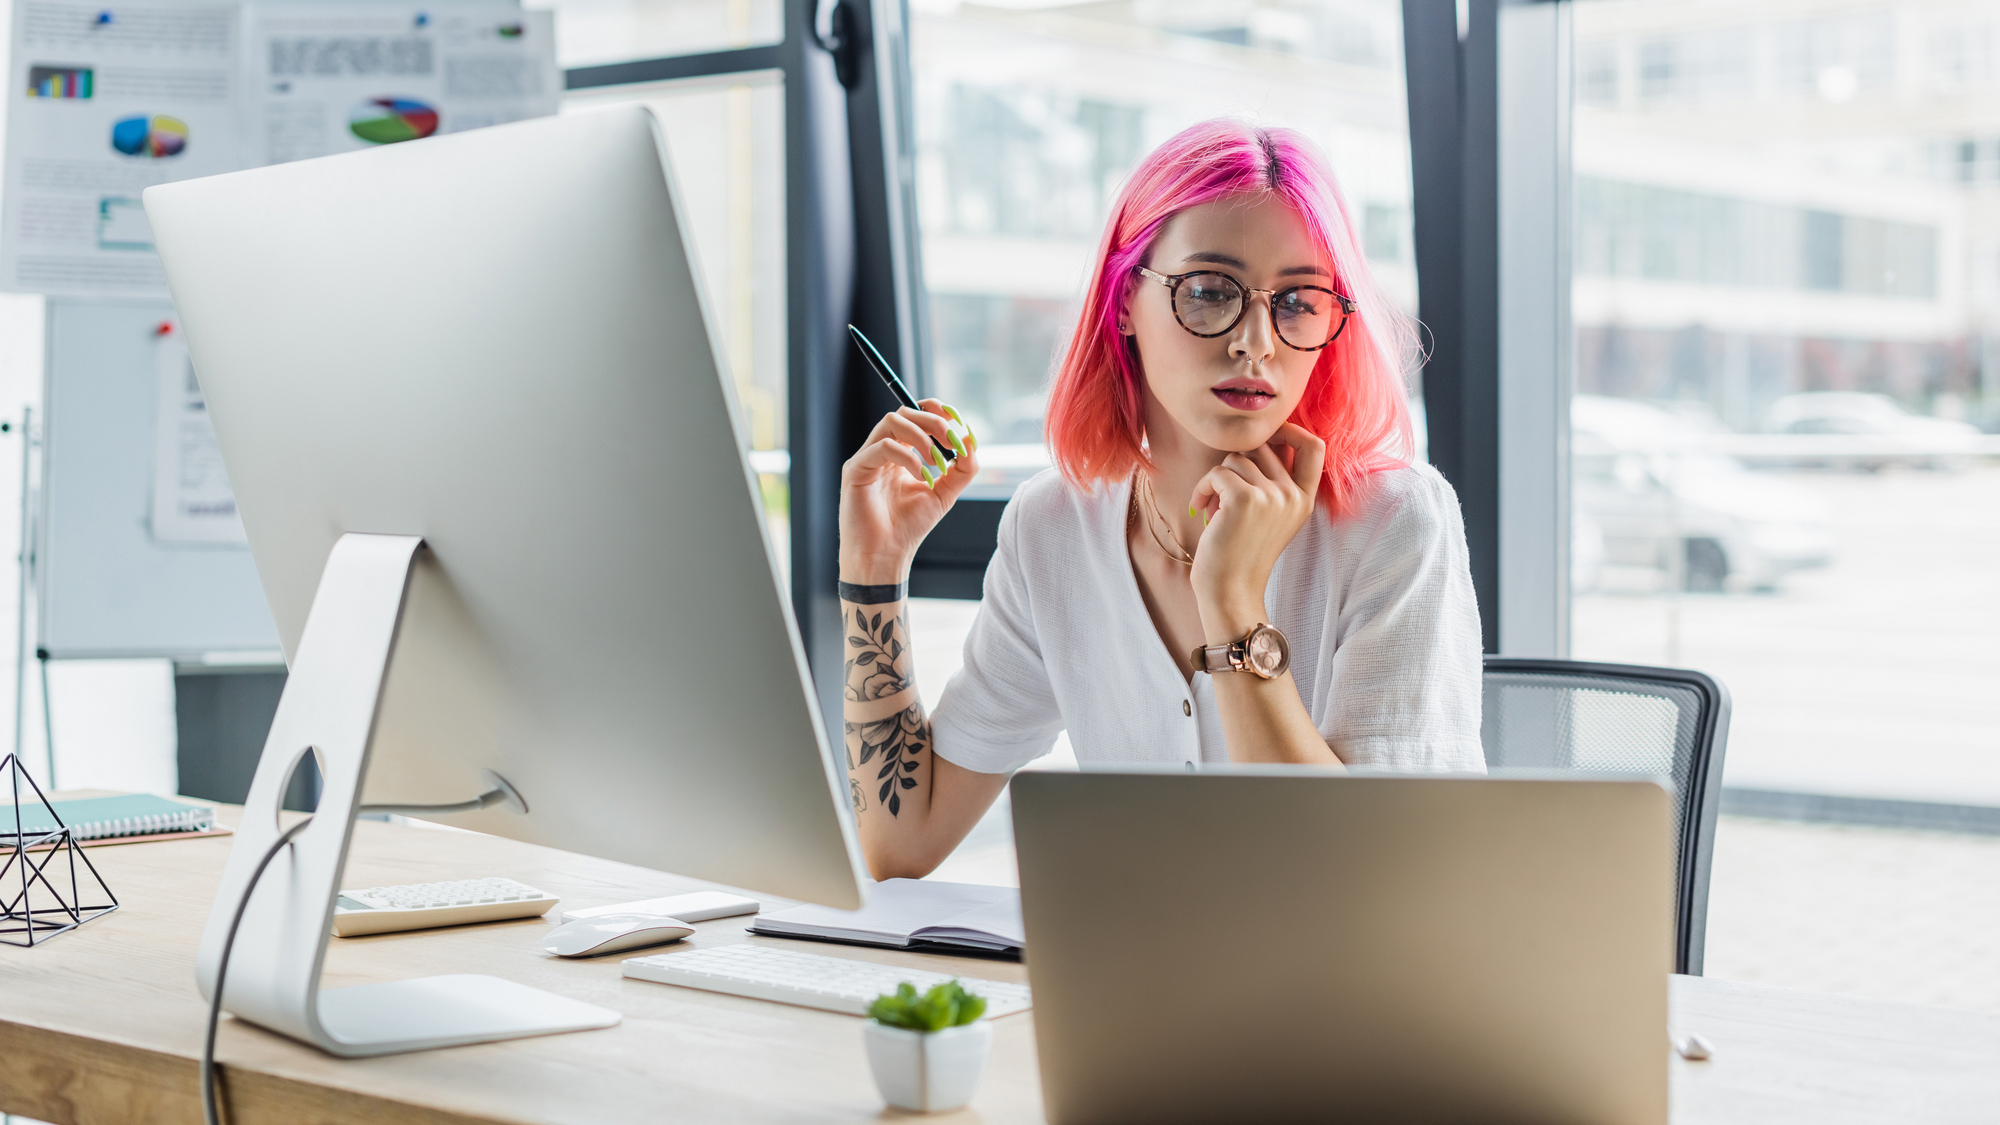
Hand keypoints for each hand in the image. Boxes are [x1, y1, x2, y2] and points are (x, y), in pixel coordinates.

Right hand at [839, 401, 979, 583]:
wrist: (885, 556)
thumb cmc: (909, 526)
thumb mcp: (944, 493)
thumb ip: (961, 469)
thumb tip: (972, 439)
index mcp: (900, 453)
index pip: (916, 416)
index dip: (937, 411)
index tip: (958, 421)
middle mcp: (882, 450)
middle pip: (905, 413)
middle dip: (933, 421)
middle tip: (952, 441)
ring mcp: (867, 458)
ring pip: (891, 422)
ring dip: (921, 436)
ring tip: (937, 462)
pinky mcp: (855, 470)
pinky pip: (881, 447)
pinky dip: (908, 458)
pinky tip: (922, 478)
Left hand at [1187, 422, 1326, 640]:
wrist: (1231, 592)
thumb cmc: (1241, 555)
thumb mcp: (1271, 518)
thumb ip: (1274, 483)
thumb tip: (1257, 441)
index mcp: (1304, 500)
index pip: (1314, 446)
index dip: (1290, 430)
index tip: (1266, 436)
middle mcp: (1293, 496)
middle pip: (1262, 447)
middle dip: (1236, 466)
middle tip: (1223, 496)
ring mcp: (1272, 496)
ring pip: (1236, 458)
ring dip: (1216, 480)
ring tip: (1214, 510)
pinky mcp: (1245, 498)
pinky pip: (1217, 472)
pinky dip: (1202, 488)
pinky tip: (1201, 510)